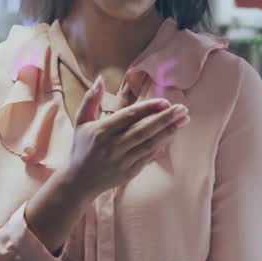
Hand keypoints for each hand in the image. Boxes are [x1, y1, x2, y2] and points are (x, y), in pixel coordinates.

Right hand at [58, 76, 188, 199]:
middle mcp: (112, 146)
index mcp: (101, 131)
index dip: (149, 108)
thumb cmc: (81, 148)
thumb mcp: (80, 122)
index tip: (165, 102)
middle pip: (144, 130)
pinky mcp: (129, 172)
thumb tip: (100, 79)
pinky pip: (148, 157)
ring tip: (183, 120)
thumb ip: (90, 99)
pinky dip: (161, 145)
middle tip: (183, 109)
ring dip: (168, 132)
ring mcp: (122, 161)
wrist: (78, 182)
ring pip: (149, 144)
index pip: (129, 116)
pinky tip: (171, 135)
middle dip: (165, 118)